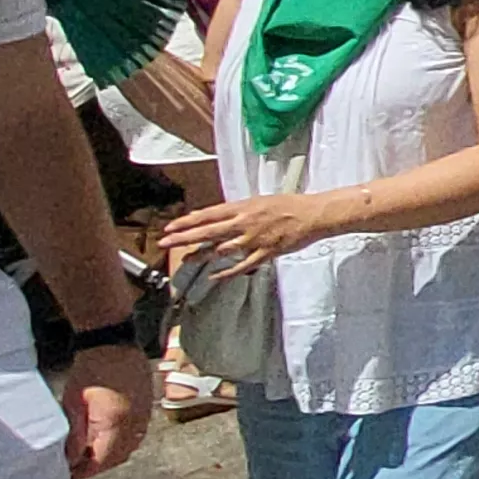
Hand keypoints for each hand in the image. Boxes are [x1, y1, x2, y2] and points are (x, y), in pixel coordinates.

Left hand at [62, 341, 150, 477]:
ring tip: (87, 451)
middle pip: (115, 458)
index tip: (67, 473)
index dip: (82, 471)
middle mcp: (134, 424)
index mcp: (115, 423)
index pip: (100, 461)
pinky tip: (105, 437)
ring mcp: (143, 416)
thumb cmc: (90, 369)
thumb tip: (70, 459)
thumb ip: (74, 434)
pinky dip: (119, 442)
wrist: (114, 343)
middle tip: (75, 465)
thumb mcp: (73, 404)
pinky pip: (134, 435)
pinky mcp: (146, 409)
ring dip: (108, 454)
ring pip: (126, 448)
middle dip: (95, 465)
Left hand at [156, 184, 347, 271]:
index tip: (170, 226)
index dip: (187, 221)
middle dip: (184, 237)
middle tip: (165, 243)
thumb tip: (216, 217)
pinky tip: (214, 276)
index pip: (208, 214)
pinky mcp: (266, 252)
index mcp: (243, 207)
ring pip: (222, 249)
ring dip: (201, 256)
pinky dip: (227, 272)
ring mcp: (254, 239)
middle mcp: (245, 223)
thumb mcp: (259, 201)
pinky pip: (243, 265)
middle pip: (208, 231)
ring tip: (185, 261)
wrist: (314, 214)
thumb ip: (237, 211)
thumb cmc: (289, 205)